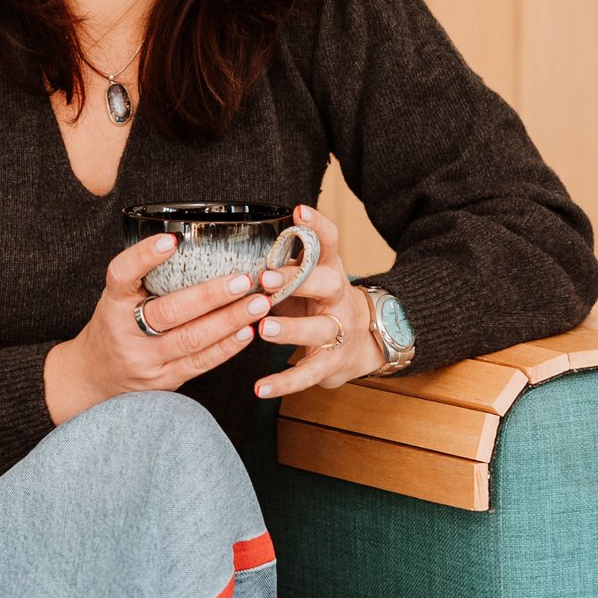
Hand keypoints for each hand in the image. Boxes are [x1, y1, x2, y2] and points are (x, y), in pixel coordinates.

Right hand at [44, 234, 274, 424]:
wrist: (94, 377)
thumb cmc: (115, 326)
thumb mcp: (117, 298)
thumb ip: (145, 277)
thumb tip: (190, 242)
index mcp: (113, 303)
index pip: (121, 275)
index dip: (144, 257)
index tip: (171, 240)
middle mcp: (126, 331)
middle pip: (168, 312)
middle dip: (210, 295)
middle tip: (243, 279)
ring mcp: (146, 360)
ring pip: (191, 340)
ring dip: (229, 320)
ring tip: (258, 303)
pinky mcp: (164, 380)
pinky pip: (200, 363)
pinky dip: (227, 347)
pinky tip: (247, 331)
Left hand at [252, 203, 381, 398]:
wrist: (364, 342)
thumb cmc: (319, 303)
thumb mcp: (307, 278)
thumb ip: (281, 264)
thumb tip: (233, 247)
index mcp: (328, 269)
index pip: (329, 241)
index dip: (317, 225)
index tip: (299, 210)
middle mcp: (337, 296)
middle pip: (326, 283)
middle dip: (297, 280)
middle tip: (266, 279)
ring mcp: (337, 330)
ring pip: (317, 329)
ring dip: (290, 329)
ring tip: (263, 330)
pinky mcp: (331, 362)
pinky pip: (307, 373)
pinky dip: (283, 382)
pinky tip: (260, 387)